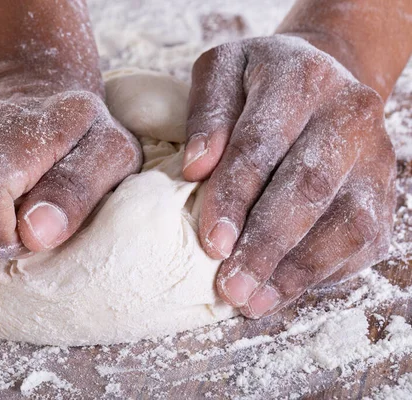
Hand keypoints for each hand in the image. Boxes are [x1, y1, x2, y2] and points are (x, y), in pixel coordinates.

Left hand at [184, 35, 395, 317]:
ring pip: (345, 222)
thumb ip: (206, 113)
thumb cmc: (259, 81)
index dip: (235, 196)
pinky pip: (362, 242)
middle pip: (307, 187)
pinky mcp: (384, 193)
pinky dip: (321, 274)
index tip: (212, 243)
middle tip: (231, 287)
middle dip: (266, 244)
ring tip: (253, 302)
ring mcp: (374, 157)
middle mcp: (349, 114)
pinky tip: (281, 291)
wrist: (322, 79)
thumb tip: (195, 169)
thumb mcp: (223, 72)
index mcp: (302, 79)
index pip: (262, 144)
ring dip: (296, 270)